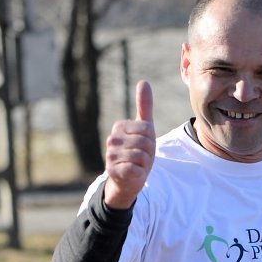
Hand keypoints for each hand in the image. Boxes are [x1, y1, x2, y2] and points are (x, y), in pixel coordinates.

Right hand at [101, 81, 155, 210]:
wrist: (127, 179)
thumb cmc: (137, 151)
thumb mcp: (144, 129)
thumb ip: (144, 106)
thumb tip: (143, 81)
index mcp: (119, 127)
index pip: (147, 129)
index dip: (151, 140)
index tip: (144, 146)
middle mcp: (112, 139)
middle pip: (146, 143)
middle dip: (149, 153)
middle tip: (142, 158)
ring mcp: (110, 155)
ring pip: (141, 157)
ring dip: (145, 164)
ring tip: (137, 165)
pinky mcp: (113, 171)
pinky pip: (136, 169)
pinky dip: (139, 173)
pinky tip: (133, 173)